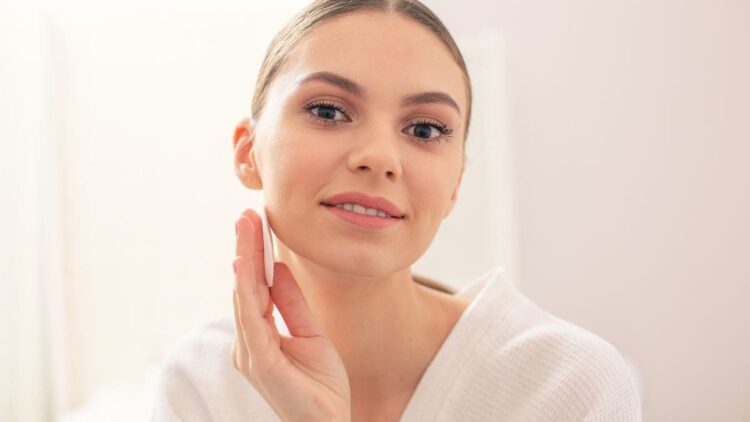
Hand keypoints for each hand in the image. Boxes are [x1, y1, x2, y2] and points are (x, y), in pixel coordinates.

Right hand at [231, 209, 351, 421]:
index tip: (254, 222)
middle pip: (245, 287)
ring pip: (244, 297)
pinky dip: (246, 291)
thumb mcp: (310, 332)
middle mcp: (248, 343)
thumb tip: (281, 268)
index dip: (253, 254)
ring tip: (245, 228)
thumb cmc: (320, 386)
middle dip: (245, 249)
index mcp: (259, 336)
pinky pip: (252, 320)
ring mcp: (251, 353)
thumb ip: (291, 303)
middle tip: (246, 214)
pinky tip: (243, 266)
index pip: (254, 288)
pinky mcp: (261, 363)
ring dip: (244, 259)